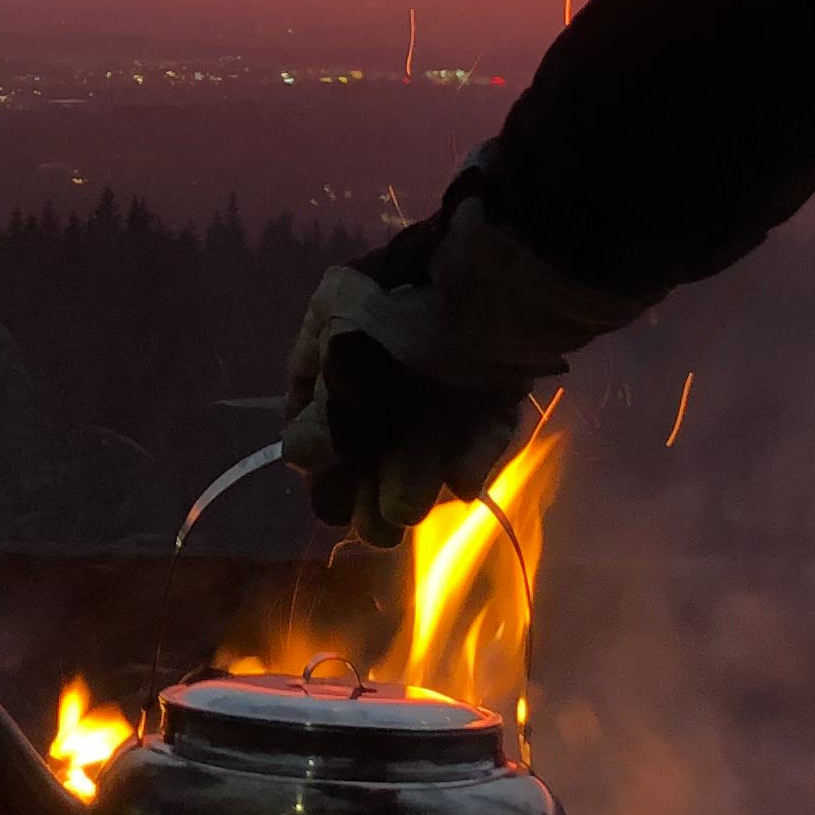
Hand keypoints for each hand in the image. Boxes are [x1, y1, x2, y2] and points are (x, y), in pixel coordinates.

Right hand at [278, 182, 648, 548]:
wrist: (517, 287)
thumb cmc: (411, 326)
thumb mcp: (350, 372)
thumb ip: (325, 422)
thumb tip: (297, 457)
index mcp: (340, 313)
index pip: (312, 385)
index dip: (312, 440)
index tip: (320, 482)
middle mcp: (389, 334)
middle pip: (372, 417)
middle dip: (368, 475)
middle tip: (372, 527)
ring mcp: (447, 353)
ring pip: (425, 427)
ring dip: (413, 475)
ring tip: (406, 513)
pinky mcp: (498, 372)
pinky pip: (479, 418)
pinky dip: (470, 452)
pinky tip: (464, 484)